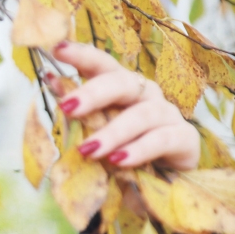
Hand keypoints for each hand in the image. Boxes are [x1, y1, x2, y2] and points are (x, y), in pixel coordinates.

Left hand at [48, 41, 199, 171]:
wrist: (161, 184)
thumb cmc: (122, 155)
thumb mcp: (95, 135)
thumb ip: (77, 112)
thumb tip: (50, 80)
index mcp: (121, 89)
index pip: (102, 65)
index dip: (82, 55)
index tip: (58, 49)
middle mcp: (145, 94)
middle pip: (122, 82)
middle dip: (93, 93)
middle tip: (67, 107)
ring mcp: (167, 114)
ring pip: (141, 115)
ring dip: (112, 132)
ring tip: (87, 150)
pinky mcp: (184, 139)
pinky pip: (162, 139)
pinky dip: (139, 150)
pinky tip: (119, 160)